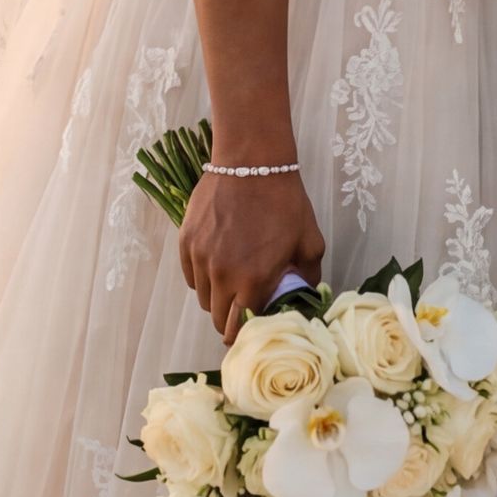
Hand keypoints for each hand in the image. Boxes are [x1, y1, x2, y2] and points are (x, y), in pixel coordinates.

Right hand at [179, 169, 323, 339]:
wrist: (251, 163)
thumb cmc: (285, 202)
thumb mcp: (310, 242)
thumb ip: (308, 277)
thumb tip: (304, 295)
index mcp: (254, 281)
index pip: (241, 326)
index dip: (245, 333)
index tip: (249, 331)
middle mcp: (222, 275)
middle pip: (218, 317)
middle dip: (229, 319)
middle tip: (241, 310)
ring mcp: (200, 258)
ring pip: (203, 297)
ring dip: (216, 298)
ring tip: (230, 285)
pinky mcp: (186, 241)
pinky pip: (190, 275)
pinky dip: (201, 277)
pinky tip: (215, 266)